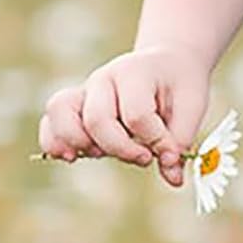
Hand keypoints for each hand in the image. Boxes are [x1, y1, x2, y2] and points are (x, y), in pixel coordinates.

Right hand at [37, 45, 209, 186]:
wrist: (167, 64)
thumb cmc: (179, 84)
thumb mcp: (192, 106)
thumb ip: (180, 140)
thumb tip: (172, 178)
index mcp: (136, 72)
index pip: (136, 114)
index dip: (154, 140)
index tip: (168, 151)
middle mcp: (105, 78)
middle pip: (97, 119)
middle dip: (120, 148)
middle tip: (143, 157)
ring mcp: (86, 91)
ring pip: (60, 112)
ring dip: (79, 143)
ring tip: (101, 155)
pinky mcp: (75, 107)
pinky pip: (50, 122)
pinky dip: (54, 143)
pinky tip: (72, 157)